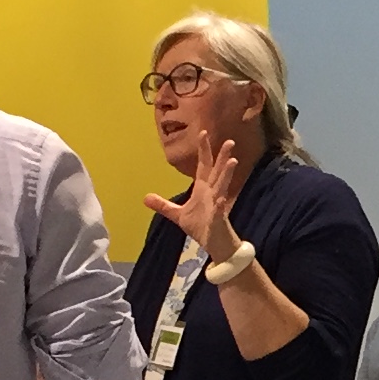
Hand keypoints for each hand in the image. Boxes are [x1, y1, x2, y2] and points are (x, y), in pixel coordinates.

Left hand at [142, 126, 246, 257]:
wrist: (215, 246)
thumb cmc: (201, 228)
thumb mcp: (178, 215)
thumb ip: (164, 205)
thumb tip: (145, 197)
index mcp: (203, 190)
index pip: (204, 166)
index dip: (204, 150)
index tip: (203, 133)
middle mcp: (212, 194)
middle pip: (217, 172)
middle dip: (222, 157)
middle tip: (229, 141)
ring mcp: (217, 206)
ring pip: (222, 187)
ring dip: (226, 175)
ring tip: (232, 162)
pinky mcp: (218, 221)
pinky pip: (219, 212)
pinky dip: (220, 206)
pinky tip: (221, 200)